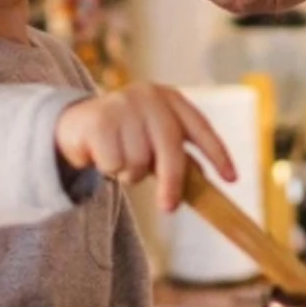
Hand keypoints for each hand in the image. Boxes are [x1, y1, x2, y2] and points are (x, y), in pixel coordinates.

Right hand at [55, 84, 236, 211]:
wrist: (74, 123)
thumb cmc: (125, 136)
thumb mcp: (154, 138)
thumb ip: (177, 154)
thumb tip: (204, 181)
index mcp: (170, 98)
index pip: (200, 128)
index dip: (218, 154)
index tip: (231, 179)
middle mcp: (149, 97)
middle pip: (170, 149)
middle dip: (172, 182)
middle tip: (169, 208)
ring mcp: (123, 106)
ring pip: (139, 161)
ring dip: (130, 173)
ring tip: (120, 161)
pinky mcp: (98, 120)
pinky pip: (114, 163)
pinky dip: (109, 169)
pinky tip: (101, 156)